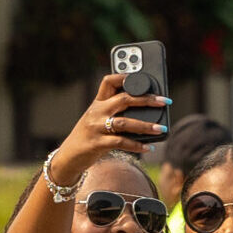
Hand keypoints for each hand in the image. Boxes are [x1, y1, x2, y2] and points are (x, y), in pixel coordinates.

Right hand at [48, 73, 169, 186]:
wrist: (68, 156)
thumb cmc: (88, 136)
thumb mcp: (96, 119)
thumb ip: (113, 111)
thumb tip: (144, 109)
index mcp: (97, 103)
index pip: (109, 81)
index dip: (125, 76)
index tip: (143, 76)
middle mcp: (97, 112)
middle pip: (124, 99)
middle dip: (146, 99)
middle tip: (164, 101)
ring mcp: (96, 127)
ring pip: (125, 122)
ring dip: (146, 125)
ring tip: (161, 128)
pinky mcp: (97, 143)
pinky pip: (121, 142)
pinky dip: (136, 145)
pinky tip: (148, 147)